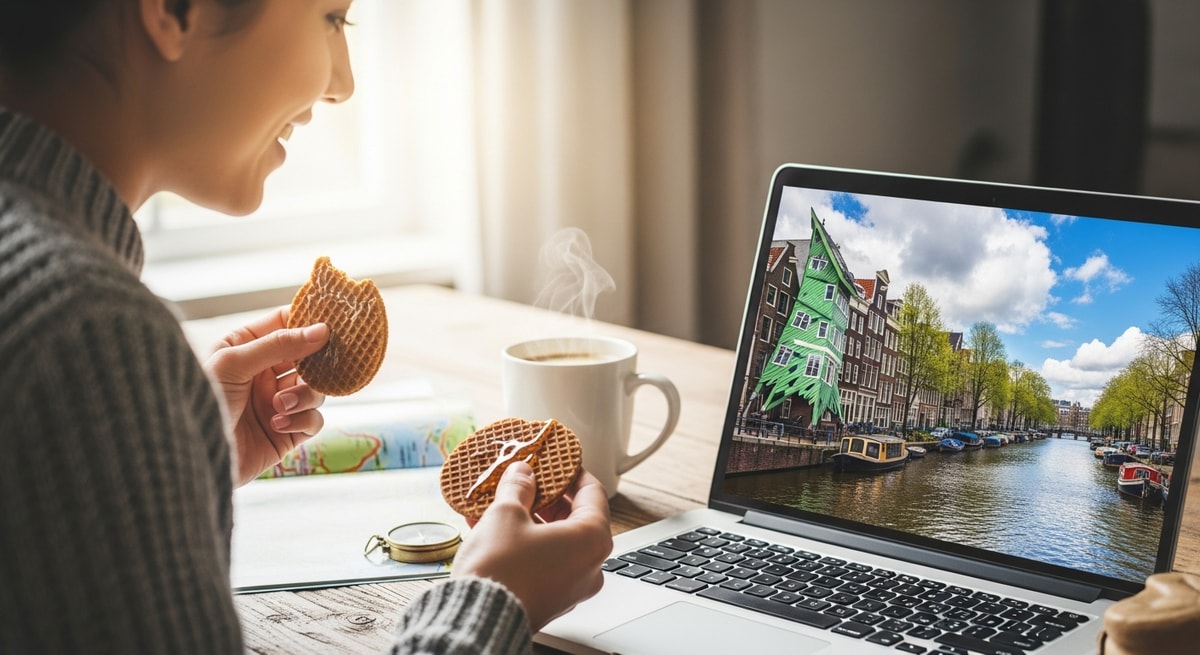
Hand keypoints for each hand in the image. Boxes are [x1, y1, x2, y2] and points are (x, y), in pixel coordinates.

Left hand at [204, 307, 329, 485]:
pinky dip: (303, 419)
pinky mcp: (286, 433)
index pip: (283, 324)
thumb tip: (321, 330)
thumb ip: (279, 344)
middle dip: (315, 363)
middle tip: (321, 364)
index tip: (331, 321)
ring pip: (315, 389)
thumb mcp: (234, 363)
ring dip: (304, 395)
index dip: (307, 321)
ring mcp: (276, 404)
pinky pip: (313, 420)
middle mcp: (263, 375)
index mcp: (245, 349)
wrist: (190, 456)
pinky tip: (278, 424)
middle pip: (307, 358)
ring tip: (280, 405)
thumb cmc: (202, 402)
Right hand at [452, 462, 611, 630]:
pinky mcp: (550, 599)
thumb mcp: (506, 514)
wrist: (478, 618)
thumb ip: (519, 487)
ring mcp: (571, 587)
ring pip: (556, 541)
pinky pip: (542, 562)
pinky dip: (525, 543)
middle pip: (575, 518)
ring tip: (504, 503)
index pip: (593, 493)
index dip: (573, 473)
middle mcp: (589, 566)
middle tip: (528, 481)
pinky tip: (495, 529)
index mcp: (591, 540)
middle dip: (548, 498)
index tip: (558, 462)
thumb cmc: (500, 570)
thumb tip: (523, 474)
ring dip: (532, 520)